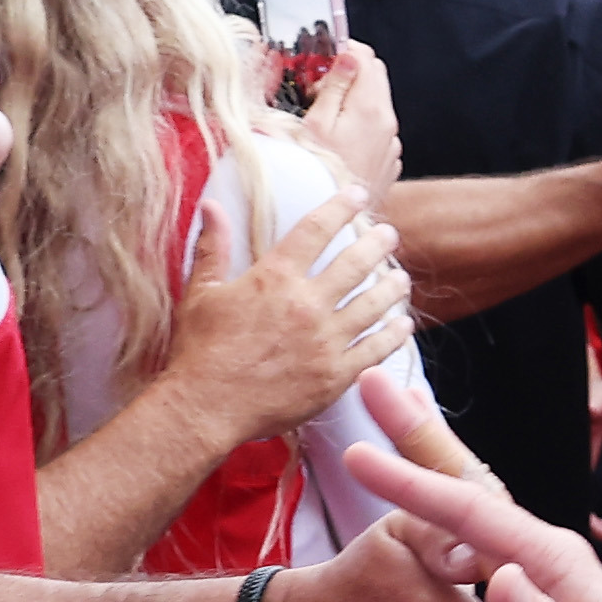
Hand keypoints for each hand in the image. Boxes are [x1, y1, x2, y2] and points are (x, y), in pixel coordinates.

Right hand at [167, 187, 412, 431]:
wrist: (205, 406)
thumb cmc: (199, 350)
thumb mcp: (200, 293)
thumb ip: (213, 248)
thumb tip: (211, 206)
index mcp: (275, 278)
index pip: (316, 230)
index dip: (339, 207)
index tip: (356, 195)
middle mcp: (307, 304)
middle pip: (355, 263)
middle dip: (377, 244)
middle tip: (389, 235)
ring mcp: (326, 340)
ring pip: (373, 304)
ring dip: (391, 287)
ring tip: (401, 278)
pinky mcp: (336, 375)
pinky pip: (376, 349)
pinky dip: (393, 335)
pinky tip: (402, 325)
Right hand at [261, 39, 401, 199]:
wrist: (337, 224)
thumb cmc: (319, 174)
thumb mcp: (316, 125)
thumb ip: (335, 86)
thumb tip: (348, 55)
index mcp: (370, 108)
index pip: (366, 58)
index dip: (342, 51)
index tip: (321, 60)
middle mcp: (387, 123)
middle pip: (374, 77)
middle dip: (347, 73)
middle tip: (316, 86)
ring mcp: (390, 144)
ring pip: (375, 104)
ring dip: (352, 100)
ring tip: (322, 116)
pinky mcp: (387, 161)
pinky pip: (376, 131)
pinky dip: (358, 125)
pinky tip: (336, 140)